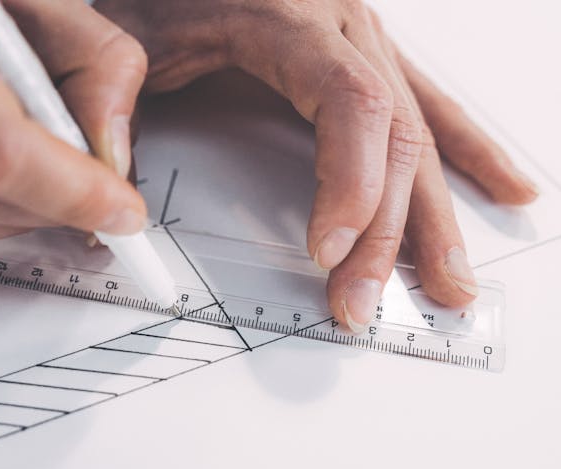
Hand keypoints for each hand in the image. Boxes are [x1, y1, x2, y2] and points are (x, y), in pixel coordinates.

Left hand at [96, 0, 537, 330]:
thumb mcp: (122, 35)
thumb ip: (110, 97)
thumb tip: (113, 179)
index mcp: (290, 14)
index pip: (349, 104)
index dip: (351, 184)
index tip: (328, 254)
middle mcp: (340, 20)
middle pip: (390, 132)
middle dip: (385, 230)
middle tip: (362, 301)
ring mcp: (356, 36)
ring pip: (416, 127)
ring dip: (435, 211)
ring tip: (451, 278)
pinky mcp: (356, 53)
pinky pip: (418, 104)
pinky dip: (458, 150)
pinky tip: (495, 183)